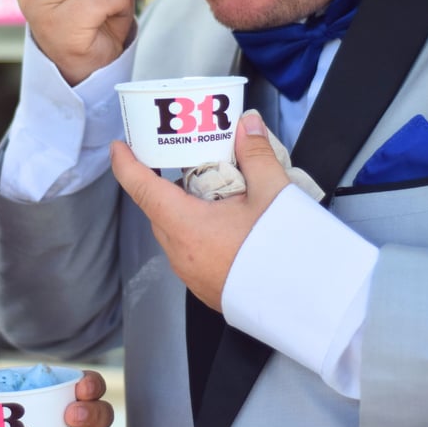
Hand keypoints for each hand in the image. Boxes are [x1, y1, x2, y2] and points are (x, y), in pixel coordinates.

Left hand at [111, 110, 289, 309]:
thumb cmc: (284, 250)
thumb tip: (246, 124)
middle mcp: (180, 252)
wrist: (308, 302)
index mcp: (186, 226)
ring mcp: (191, 274)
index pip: (142, 188)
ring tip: (215, 193)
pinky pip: (189, 251)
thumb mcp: (273, 192)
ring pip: (174, 231)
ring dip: (184, 210)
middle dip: (165, 184)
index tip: (119, 147)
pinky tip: (226, 225)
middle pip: (159, 209)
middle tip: (185, 161)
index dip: (126, 164)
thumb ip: (256, 153)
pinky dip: (197, 232)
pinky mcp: (206, 287)